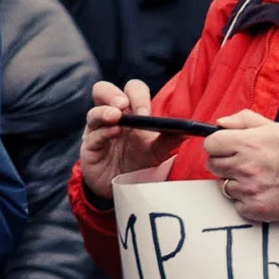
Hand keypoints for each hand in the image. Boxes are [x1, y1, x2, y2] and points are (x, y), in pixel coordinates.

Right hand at [79, 79, 174, 200]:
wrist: (125, 188)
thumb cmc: (140, 163)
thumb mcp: (159, 150)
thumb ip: (171, 137)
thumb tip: (189, 127)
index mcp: (129, 112)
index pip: (130, 91)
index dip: (137, 95)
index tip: (146, 112)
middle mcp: (111, 117)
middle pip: (103, 90)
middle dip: (113, 94)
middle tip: (124, 105)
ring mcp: (97, 131)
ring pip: (93, 112)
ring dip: (104, 112)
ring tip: (116, 116)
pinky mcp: (89, 148)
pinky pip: (92, 136)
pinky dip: (103, 133)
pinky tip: (114, 133)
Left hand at [202, 110, 278, 221]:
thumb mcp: (269, 127)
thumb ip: (241, 120)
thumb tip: (219, 124)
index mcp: (244, 144)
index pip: (209, 145)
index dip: (217, 145)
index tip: (226, 147)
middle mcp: (243, 166)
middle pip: (212, 165)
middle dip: (224, 163)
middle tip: (242, 163)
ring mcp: (247, 189)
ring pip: (224, 185)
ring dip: (235, 182)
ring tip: (256, 177)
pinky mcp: (254, 207)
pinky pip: (237, 204)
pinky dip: (245, 200)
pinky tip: (261, 191)